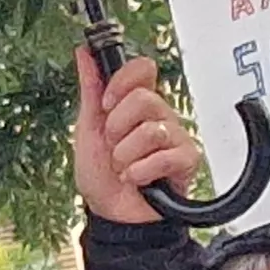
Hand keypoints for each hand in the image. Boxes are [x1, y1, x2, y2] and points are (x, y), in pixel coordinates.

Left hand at [73, 48, 204, 225]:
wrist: (111, 216)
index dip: (122, 83)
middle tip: (114, 146)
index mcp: (136, 103)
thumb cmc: (101, 176)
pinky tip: (137, 180)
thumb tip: (83, 53)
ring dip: (126, 155)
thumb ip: (91, 89)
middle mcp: (159, 116)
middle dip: (118, 128)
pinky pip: (165, 156)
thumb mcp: (87, 128)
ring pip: (150, 130)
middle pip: (145, 98)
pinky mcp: (187, 160)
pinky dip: (141, 172)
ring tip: (124, 168)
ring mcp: (175, 137)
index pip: (143, 68)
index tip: (107, 104)